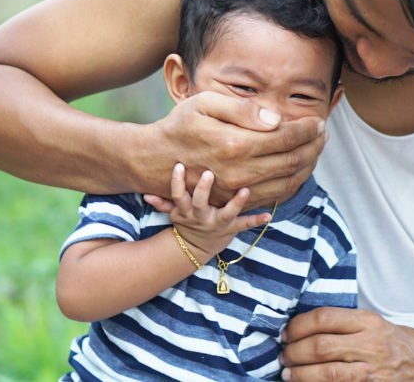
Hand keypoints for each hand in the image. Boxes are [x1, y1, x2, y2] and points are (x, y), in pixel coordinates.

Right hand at [148, 163, 272, 258]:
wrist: (195, 248)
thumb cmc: (186, 222)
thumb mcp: (173, 213)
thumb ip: (162, 202)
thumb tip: (145, 194)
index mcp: (186, 210)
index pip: (178, 195)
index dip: (177, 182)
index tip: (179, 165)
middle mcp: (201, 216)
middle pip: (200, 202)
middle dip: (203, 189)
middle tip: (208, 173)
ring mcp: (217, 223)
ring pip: (227, 212)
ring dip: (236, 202)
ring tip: (245, 190)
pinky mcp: (232, 229)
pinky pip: (245, 225)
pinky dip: (256, 220)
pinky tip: (268, 216)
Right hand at [152, 90, 325, 205]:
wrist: (155, 160)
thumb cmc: (181, 125)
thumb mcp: (204, 103)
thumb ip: (242, 110)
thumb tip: (275, 119)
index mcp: (235, 144)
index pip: (285, 138)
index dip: (307, 129)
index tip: (318, 121)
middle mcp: (240, 172)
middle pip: (292, 161)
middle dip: (314, 146)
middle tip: (323, 133)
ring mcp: (238, 191)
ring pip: (289, 182)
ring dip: (309, 165)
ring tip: (316, 148)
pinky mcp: (236, 202)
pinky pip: (275, 196)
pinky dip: (294, 182)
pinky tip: (299, 167)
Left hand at [280, 308, 413, 381]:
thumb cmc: (388, 340)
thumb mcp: (369, 321)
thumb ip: (340, 322)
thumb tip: (297, 328)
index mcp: (367, 321)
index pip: (324, 318)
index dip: (298, 326)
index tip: (285, 333)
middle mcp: (371, 345)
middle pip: (322, 347)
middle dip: (295, 352)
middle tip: (283, 356)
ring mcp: (373, 371)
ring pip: (329, 374)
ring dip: (302, 375)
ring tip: (288, 374)